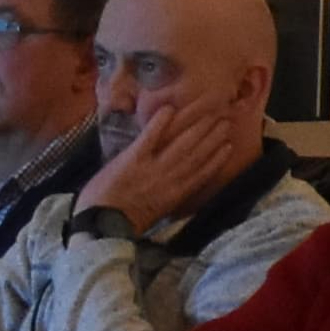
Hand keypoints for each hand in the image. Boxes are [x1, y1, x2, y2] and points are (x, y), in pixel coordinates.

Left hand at [81, 84, 259, 228]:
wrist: (101, 222)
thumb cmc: (125, 222)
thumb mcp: (156, 214)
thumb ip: (169, 197)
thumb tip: (179, 186)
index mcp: (176, 195)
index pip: (203, 173)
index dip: (217, 158)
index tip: (229, 145)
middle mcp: (170, 179)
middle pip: (197, 155)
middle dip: (213, 137)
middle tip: (225, 121)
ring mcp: (153, 166)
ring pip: (182, 144)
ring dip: (198, 128)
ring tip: (210, 115)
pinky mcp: (133, 157)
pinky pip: (151, 136)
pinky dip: (160, 121)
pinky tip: (170, 108)